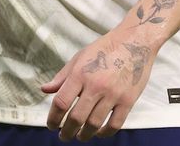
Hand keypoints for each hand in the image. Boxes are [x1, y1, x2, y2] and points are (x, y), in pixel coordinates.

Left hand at [42, 27, 157, 140]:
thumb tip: (45, 90)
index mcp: (79, 74)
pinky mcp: (128, 100)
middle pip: (76, 117)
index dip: (53, 118)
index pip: (61, 102)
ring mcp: (113, 94)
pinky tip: (99, 133)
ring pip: (94, 124)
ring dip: (84, 135)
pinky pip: (115, 124)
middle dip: (67, 131)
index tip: (51, 125)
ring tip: (79, 136)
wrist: (134, 42)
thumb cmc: (104, 50)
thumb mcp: (78, 58)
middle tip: (63, 136)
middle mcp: (95, 85)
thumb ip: (62, 77)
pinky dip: (105, 133)